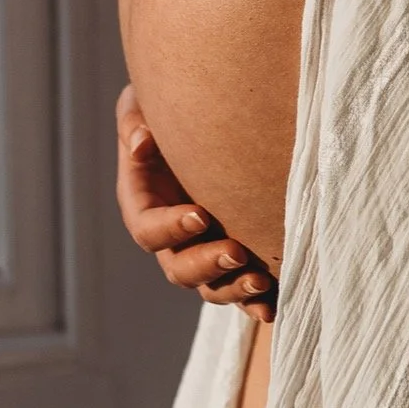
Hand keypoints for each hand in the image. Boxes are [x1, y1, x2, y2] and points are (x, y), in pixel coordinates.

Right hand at [115, 86, 275, 321]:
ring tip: (262, 282)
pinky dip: (254, 300)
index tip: (201, 215)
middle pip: (178, 268)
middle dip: (207, 264)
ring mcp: (201, 248)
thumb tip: (141, 143)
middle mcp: (170, 234)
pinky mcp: (230, 254)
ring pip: (210, 286)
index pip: (147, 229)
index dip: (170, 228)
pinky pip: (239, 287)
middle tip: (237, 253)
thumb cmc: (168, 106)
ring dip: (234, 289)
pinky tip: (273, 304)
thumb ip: (134, 120)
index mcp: (143, 202)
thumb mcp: (141, 102)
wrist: (204, 114)